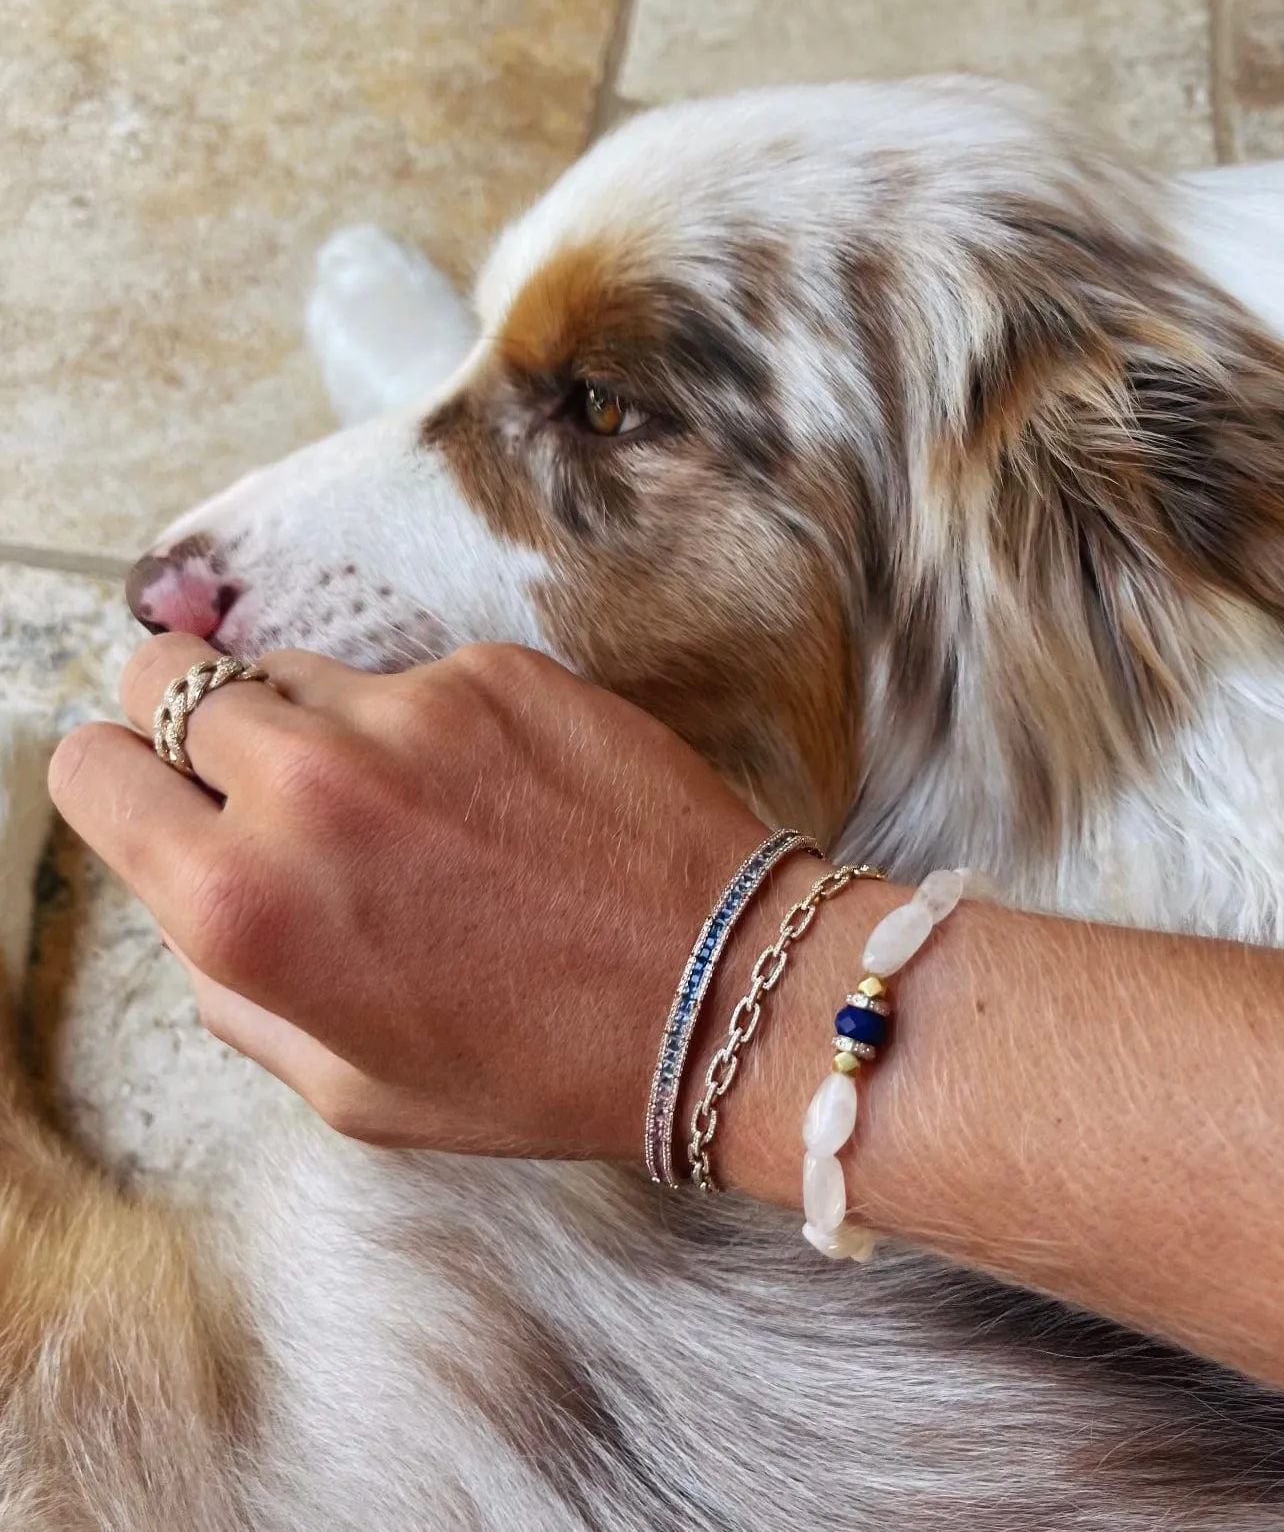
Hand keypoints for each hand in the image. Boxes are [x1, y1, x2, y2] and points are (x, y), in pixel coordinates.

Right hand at [47, 635, 769, 1157]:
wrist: (721, 994)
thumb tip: (195, 896)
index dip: (123, 786)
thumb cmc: (541, 1065)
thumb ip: (236, 986)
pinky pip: (413, 677)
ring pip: (291, 669)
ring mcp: (409, 711)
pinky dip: (432, 723)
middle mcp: (308, 786)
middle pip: (168, 676)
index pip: (91, 770)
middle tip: (264, 783)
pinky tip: (502, 796)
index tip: (164, 800)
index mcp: (244, 904)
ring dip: (316, 724)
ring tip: (408, 806)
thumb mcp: (351, 1086)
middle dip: (195, 726)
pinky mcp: (498, 669)